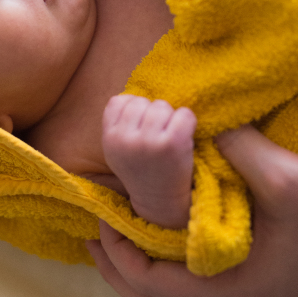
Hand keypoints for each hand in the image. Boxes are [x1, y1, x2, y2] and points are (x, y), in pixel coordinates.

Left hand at [86, 125, 297, 296]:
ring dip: (141, 275)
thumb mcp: (283, 178)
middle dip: (119, 272)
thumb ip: (234, 150)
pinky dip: (168, 273)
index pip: (154, 286)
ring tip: (119, 240)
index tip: (101, 219)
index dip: (120, 253)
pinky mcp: (257, 291)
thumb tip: (195, 125)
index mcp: (235, 292)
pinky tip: (163, 242)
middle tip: (94, 236)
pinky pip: (196, 295)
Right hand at [102, 95, 195, 228]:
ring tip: (170, 137)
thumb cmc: (141, 171)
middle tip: (159, 135)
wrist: (161, 203)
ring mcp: (149, 141)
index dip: (134, 109)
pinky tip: (184, 138)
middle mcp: (126, 139)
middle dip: (154, 114)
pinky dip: (188, 122)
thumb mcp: (117, 150)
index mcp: (109, 138)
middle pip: (143, 102)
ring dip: (171, 118)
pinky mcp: (173, 144)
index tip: (142, 126)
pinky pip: (184, 113)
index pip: (119, 101)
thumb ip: (119, 123)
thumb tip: (135, 93)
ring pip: (163, 106)